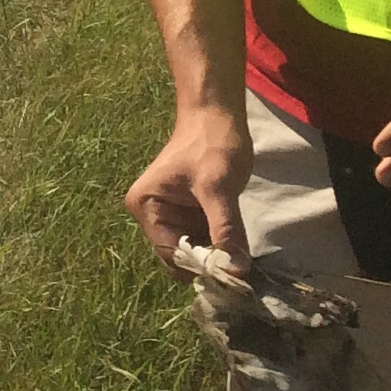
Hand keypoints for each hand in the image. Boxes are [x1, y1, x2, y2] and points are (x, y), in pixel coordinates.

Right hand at [124, 101, 250, 271]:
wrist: (217, 114)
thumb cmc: (211, 144)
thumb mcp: (218, 187)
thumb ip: (225, 229)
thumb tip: (236, 272)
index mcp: (146, 207)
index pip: (172, 255)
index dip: (201, 268)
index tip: (233, 276)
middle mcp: (152, 216)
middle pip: (182, 258)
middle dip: (210, 265)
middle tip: (242, 270)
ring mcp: (171, 216)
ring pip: (196, 253)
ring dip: (218, 258)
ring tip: (244, 259)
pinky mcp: (190, 215)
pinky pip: (204, 241)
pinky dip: (221, 247)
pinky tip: (239, 247)